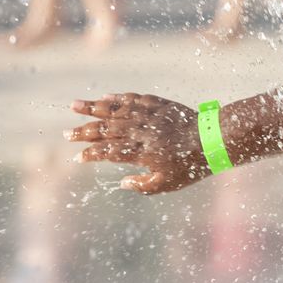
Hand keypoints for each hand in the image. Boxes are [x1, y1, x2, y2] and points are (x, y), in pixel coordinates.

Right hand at [66, 93, 209, 193]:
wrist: (216, 141)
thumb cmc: (191, 166)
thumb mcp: (168, 184)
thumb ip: (143, 185)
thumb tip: (122, 183)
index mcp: (141, 152)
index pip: (108, 152)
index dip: (91, 154)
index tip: (78, 157)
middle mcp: (141, 131)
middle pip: (106, 129)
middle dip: (84, 132)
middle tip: (66, 134)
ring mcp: (149, 116)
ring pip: (116, 110)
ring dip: (94, 108)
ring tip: (74, 105)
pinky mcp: (160, 105)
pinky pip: (135, 99)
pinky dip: (119, 98)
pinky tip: (106, 96)